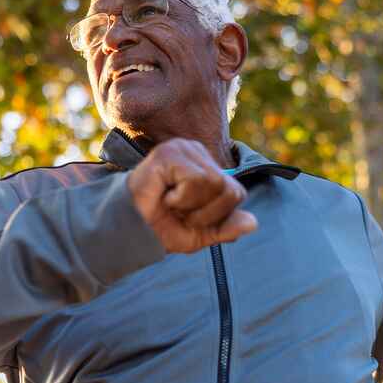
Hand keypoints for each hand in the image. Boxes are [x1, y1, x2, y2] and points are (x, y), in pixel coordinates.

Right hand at [126, 138, 256, 253]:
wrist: (129, 230)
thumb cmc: (159, 227)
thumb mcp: (200, 234)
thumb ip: (226, 228)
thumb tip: (253, 222)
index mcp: (206, 166)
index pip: (237, 193)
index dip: (217, 216)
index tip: (189, 217)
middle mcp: (197, 152)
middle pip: (230, 190)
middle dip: (206, 214)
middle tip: (178, 211)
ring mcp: (183, 148)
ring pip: (216, 185)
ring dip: (192, 206)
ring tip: (170, 203)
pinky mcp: (170, 153)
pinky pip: (197, 181)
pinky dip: (181, 198)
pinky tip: (164, 195)